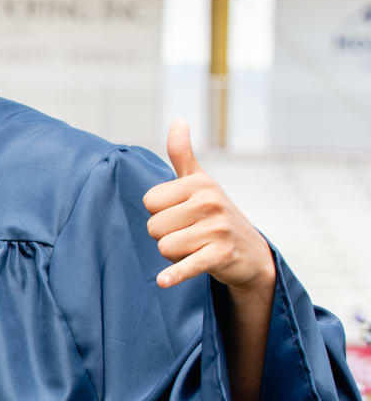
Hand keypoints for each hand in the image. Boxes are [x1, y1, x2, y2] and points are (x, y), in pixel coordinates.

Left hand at [142, 120, 275, 293]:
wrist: (250, 252)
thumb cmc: (214, 213)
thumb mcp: (200, 182)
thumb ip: (183, 154)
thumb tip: (178, 119)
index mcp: (199, 182)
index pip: (149, 202)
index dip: (160, 212)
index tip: (181, 214)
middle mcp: (210, 202)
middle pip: (154, 226)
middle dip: (166, 234)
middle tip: (190, 233)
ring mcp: (218, 229)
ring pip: (165, 246)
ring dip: (174, 253)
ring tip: (195, 247)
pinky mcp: (221, 255)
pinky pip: (187, 265)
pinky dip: (175, 274)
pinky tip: (163, 281)